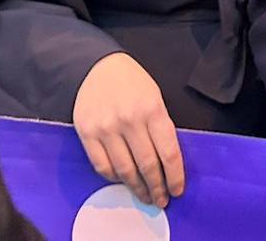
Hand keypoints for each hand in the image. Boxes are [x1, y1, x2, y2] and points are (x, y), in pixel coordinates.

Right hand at [73, 52, 184, 207]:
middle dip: (157, 187)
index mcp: (153, 110)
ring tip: (144, 196)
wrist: (98, 66)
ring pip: (125, 170)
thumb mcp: (155, 97)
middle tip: (161, 199)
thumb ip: (160, 127)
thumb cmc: (132, 82)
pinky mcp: (87, 134)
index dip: (175, 176)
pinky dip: (114, 178)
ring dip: (137, 188)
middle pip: (148, 165)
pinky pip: (102, 166)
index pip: (169, 152)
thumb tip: (167, 162)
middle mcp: (130, 120)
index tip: (177, 189)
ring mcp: (107, 128)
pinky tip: (123, 180)